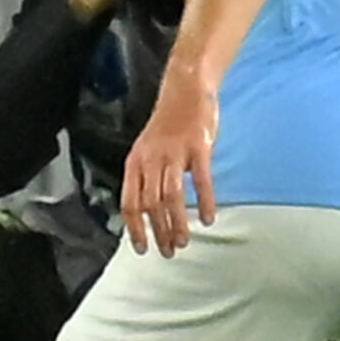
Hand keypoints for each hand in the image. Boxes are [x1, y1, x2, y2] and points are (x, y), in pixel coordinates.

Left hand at [120, 67, 216, 256]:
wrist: (186, 88)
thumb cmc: (168, 123)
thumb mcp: (148, 149)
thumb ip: (147, 176)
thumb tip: (148, 211)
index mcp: (136, 161)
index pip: (130, 202)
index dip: (135, 228)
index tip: (142, 248)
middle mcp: (152, 159)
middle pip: (151, 204)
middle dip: (158, 232)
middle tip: (168, 251)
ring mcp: (175, 152)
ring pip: (172, 196)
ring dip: (177, 223)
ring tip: (183, 242)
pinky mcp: (199, 146)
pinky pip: (201, 180)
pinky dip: (205, 202)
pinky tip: (209, 218)